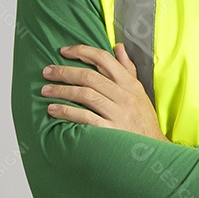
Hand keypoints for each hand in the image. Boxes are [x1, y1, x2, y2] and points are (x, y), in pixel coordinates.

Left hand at [41, 43, 168, 141]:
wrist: (153, 151)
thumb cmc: (143, 120)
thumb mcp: (139, 92)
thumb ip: (128, 69)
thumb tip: (118, 47)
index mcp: (130, 83)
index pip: (104, 59)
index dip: (81, 51)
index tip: (63, 51)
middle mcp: (124, 96)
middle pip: (89, 76)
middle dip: (64, 72)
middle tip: (47, 72)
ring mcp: (118, 113)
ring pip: (85, 94)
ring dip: (62, 91)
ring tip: (45, 90)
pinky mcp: (110, 131)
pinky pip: (85, 117)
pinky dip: (67, 112)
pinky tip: (54, 110)